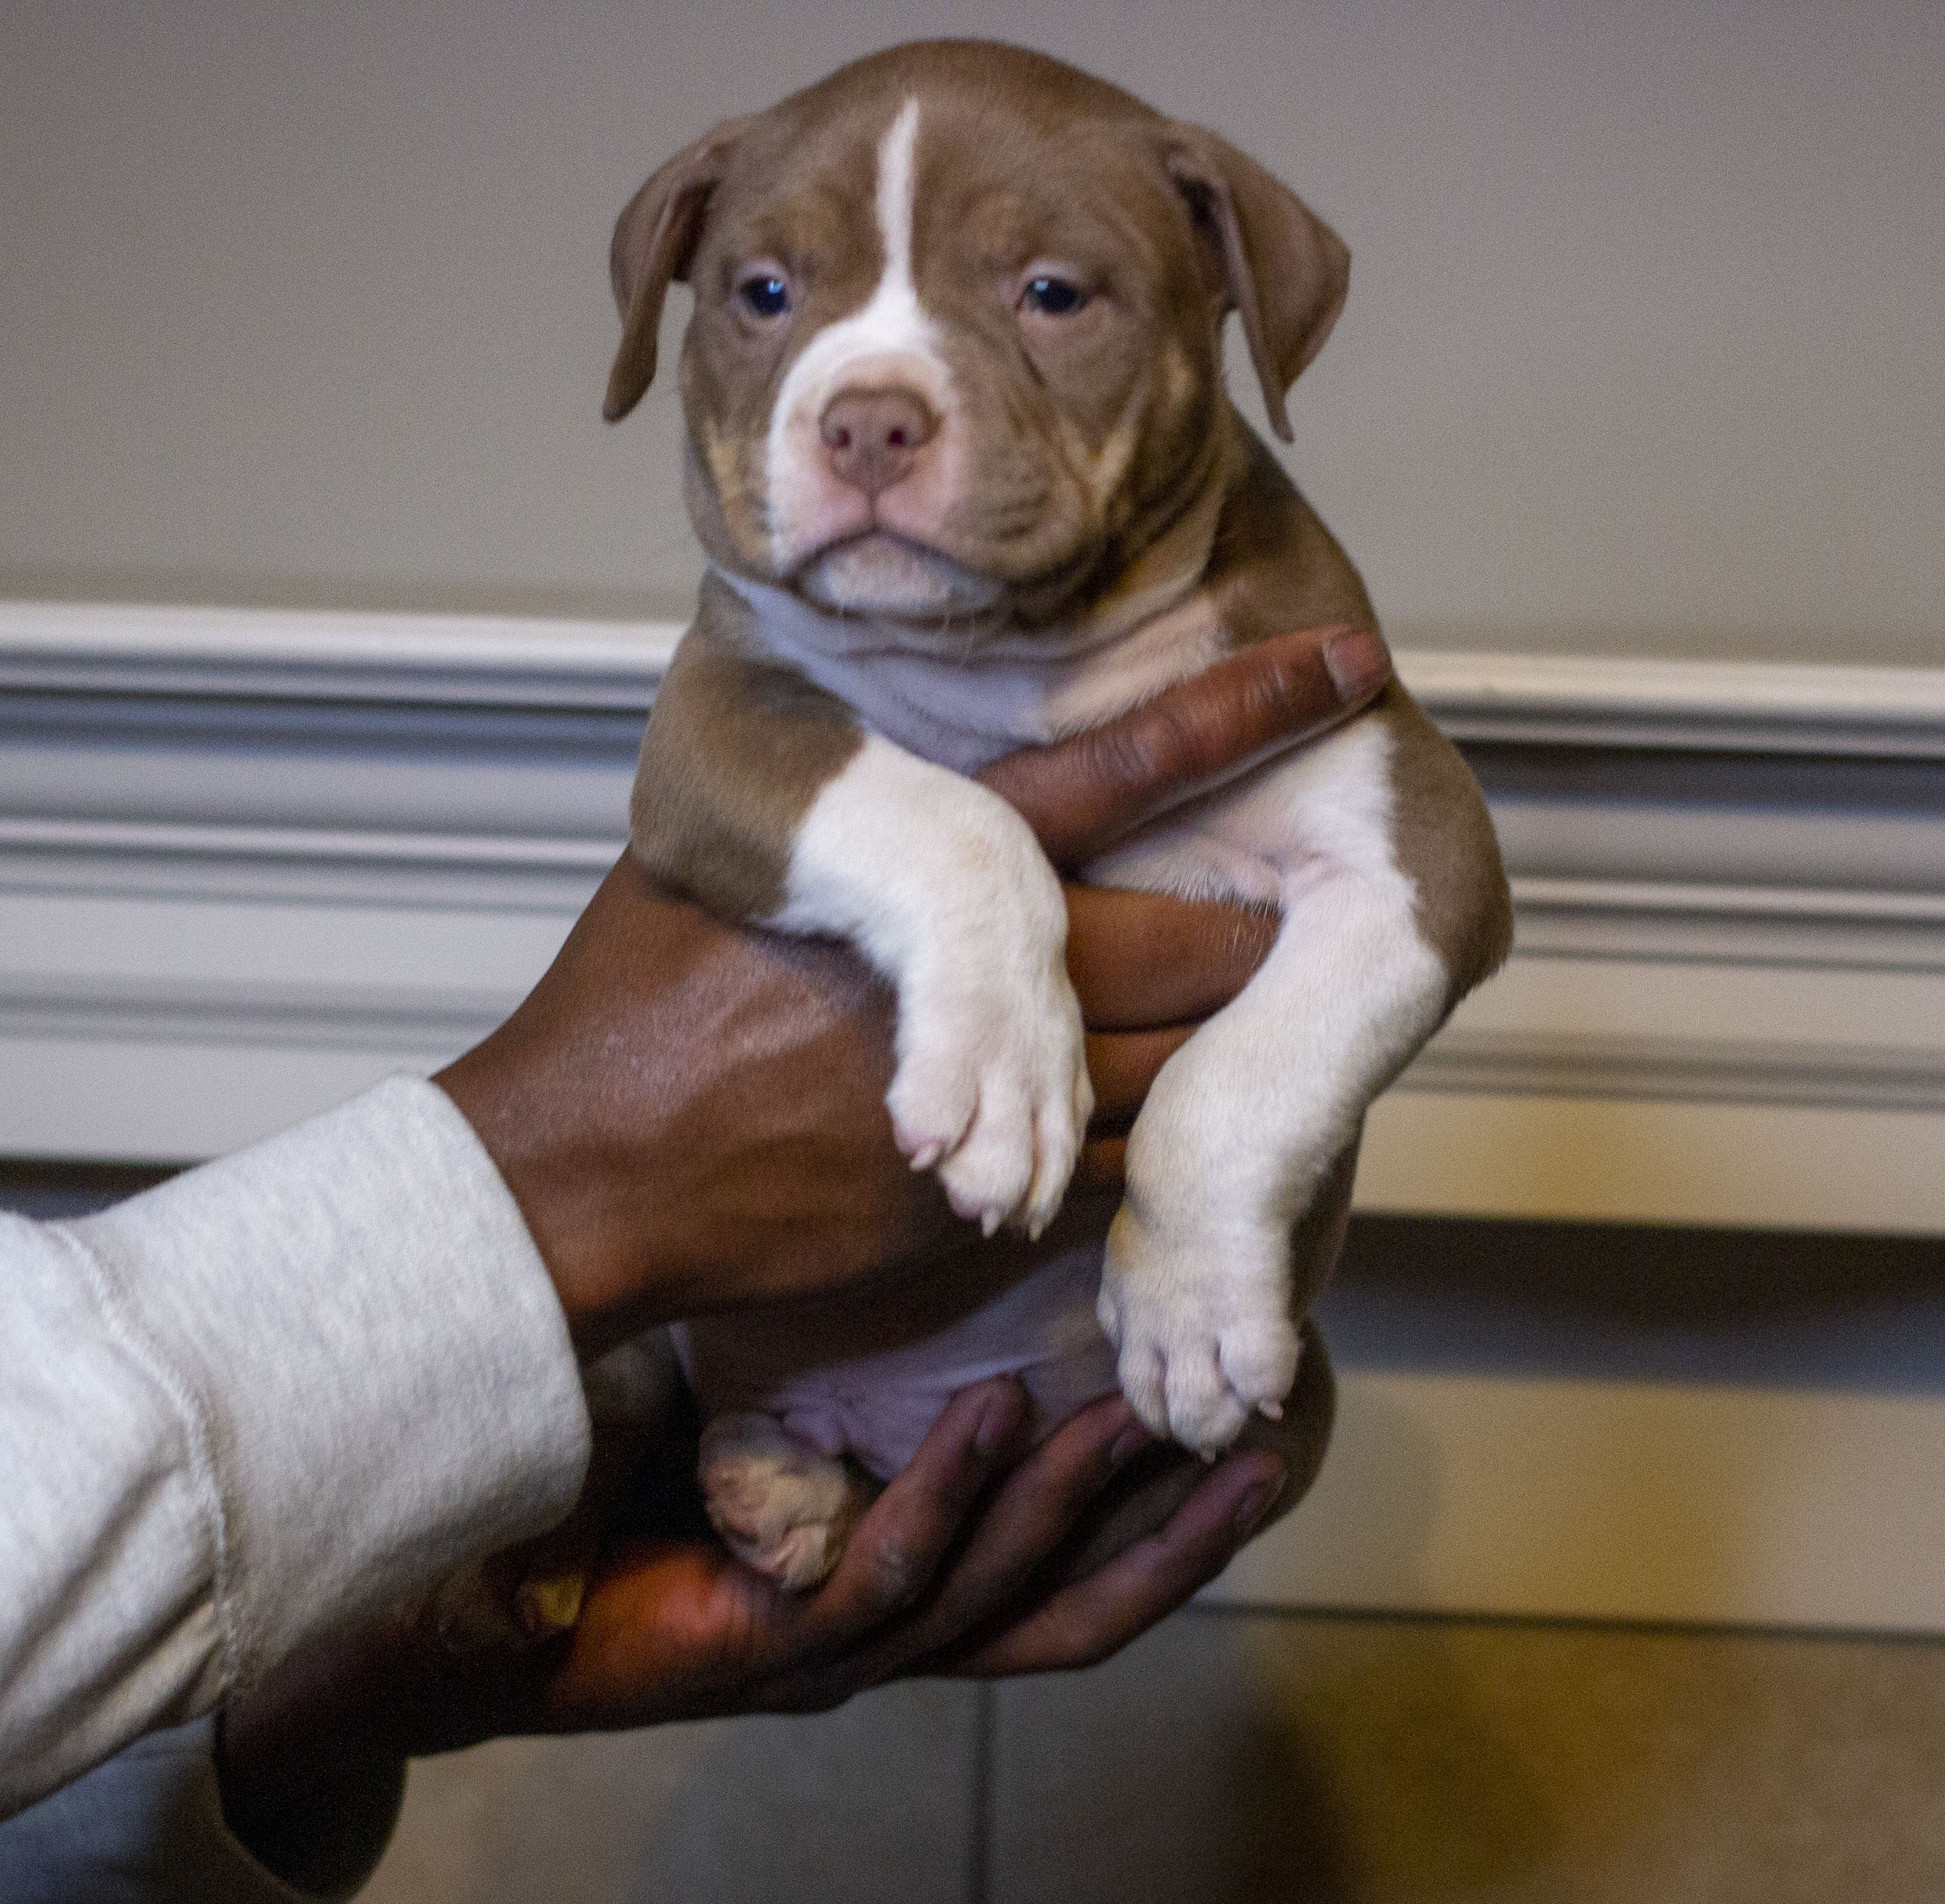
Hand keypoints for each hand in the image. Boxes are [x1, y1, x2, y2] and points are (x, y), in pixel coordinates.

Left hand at [216, 1378, 1301, 1858]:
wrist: (448, 1586)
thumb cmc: (601, 1482)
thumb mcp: (757, 1391)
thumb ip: (848, 1336)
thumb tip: (935, 1191)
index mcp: (905, 1576)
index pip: (1075, 1552)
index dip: (1175, 1501)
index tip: (1264, 1411)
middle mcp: (890, 1628)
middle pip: (1080, 1599)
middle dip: (1184, 1531)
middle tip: (1281, 1441)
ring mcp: (832, 1652)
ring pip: (1001, 1593)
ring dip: (1084, 1505)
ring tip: (1156, 1421)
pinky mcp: (762, 1654)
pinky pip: (885, 1580)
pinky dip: (948, 1495)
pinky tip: (992, 1413)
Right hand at [434, 625, 1388, 1338]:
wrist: (588, 1172)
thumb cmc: (641, 1005)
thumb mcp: (738, 863)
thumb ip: (857, 824)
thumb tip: (911, 783)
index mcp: (937, 853)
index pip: (1131, 763)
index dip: (1250, 709)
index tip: (1356, 667)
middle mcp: (990, 964)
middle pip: (1199, 939)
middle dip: (1252, 941)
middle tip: (1289, 925)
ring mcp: (1001, 1085)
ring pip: (1173, 1060)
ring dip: (1209, 1057)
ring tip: (1244, 1040)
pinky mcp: (989, 1194)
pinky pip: (1114, 1167)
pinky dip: (1133, 1154)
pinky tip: (1138, 1144)